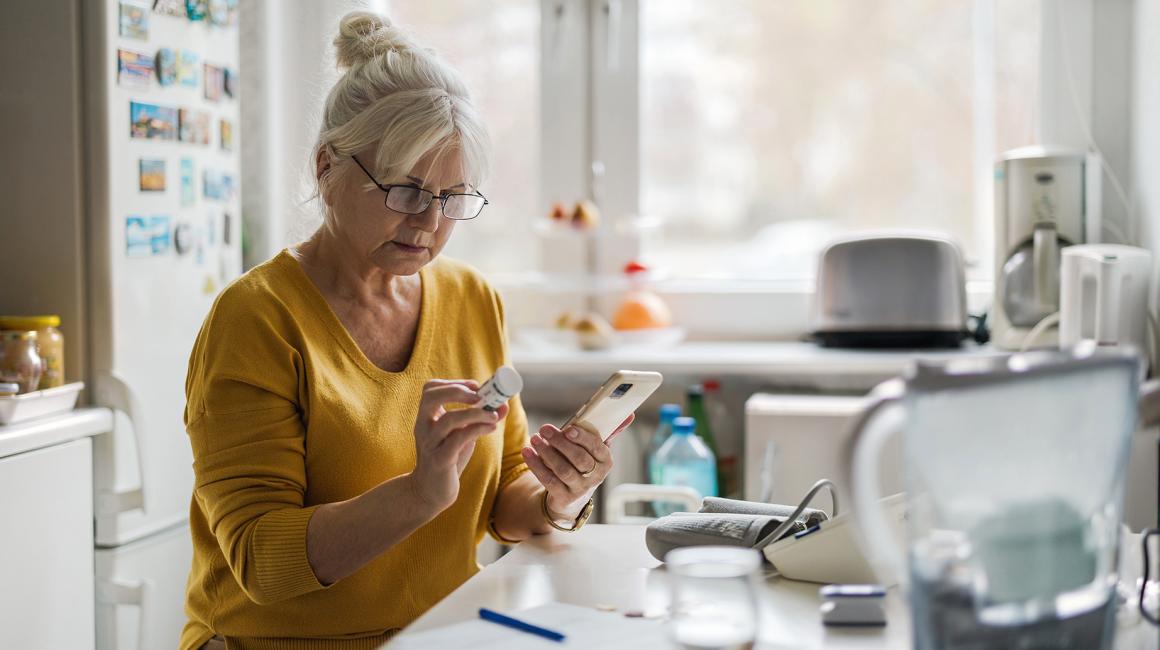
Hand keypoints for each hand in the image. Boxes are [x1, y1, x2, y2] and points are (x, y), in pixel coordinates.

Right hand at [408, 379, 508, 513]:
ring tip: (493, 416)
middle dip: (457, 391)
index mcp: (426, 417)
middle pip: (431, 397)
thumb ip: (480, 419)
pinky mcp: (440, 460)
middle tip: (480, 395)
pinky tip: (491, 428)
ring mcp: (430, 443)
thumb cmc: (447, 458)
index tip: (475, 386)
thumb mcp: (462, 435)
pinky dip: (477, 429)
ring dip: (475, 413)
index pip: (430, 388)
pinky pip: (458, 440)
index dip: (453, 383)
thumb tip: (504, 404)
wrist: (430, 491)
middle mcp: (423, 427)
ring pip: (449, 420)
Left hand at [521, 413, 634, 520]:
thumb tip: (628, 414)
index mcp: (606, 461)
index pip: (597, 447)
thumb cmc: (585, 464)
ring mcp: (580, 489)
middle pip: (579, 459)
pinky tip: (528, 453)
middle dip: (561, 443)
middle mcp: (595, 476)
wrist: (573, 497)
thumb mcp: (597, 449)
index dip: (583, 438)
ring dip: (547, 453)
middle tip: (545, 429)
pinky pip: (549, 481)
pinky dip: (537, 465)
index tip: (569, 428)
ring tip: (535, 439)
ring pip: (563, 470)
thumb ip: (610, 431)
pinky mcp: (563, 497)